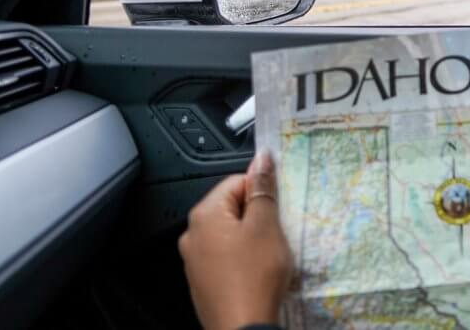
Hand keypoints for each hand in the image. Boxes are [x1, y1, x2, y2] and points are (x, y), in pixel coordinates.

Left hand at [179, 150, 292, 329]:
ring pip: (230, 234)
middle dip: (257, 216)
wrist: (244, 328)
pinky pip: (225, 257)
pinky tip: (256, 272)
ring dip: (251, 238)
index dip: (262, 192)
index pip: (237, 182)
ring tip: (268, 255)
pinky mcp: (202, 282)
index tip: (278, 209)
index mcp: (204, 215)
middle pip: (231, 207)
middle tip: (276, 233)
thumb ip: (262, 189)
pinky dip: (242, 258)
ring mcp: (194, 261)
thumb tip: (261, 158)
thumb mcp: (266, 225)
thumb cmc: (255, 275)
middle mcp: (192, 234)